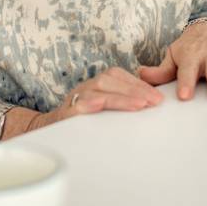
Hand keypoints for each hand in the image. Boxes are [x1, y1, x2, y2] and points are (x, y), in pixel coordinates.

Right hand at [27, 67, 163, 132]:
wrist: (50, 131)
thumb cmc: (82, 120)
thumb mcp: (102, 107)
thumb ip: (120, 102)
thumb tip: (150, 103)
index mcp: (96, 84)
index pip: (118, 75)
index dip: (138, 83)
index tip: (157, 96)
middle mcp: (86, 87)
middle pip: (110, 80)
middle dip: (134, 89)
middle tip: (154, 101)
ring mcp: (75, 97)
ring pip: (98, 89)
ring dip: (120, 96)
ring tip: (140, 104)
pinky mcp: (66, 112)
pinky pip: (78, 104)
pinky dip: (90, 103)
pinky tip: (103, 105)